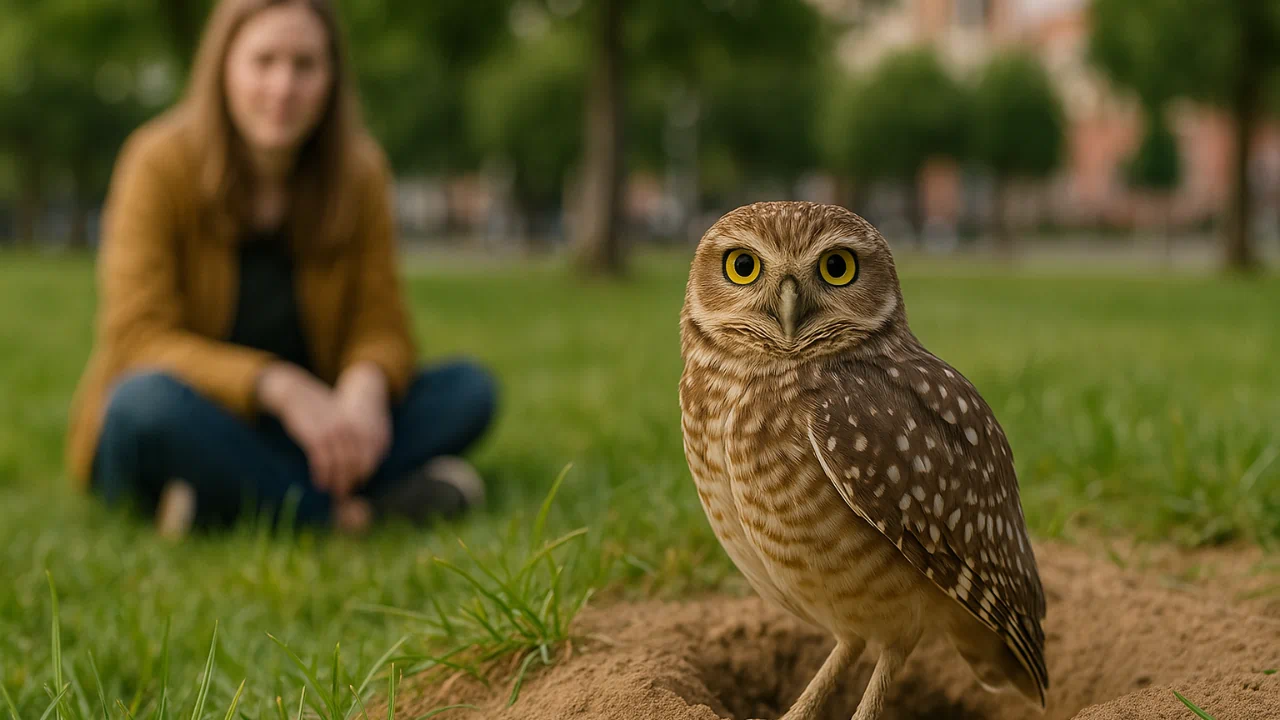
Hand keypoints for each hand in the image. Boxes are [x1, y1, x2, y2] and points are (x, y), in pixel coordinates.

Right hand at [256, 362, 363, 495]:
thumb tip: (356, 464)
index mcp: (359, 424)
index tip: (359, 483)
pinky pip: (322, 462)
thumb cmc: (320, 410)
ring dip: (337, 482)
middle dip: (351, 480)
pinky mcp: (316, 437)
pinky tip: (320, 483)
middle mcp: (349, 429)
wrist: (296, 393)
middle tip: (344, 493)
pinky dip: (322, 475)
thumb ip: (350, 437)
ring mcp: (333, 432)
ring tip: (333, 492)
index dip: (365, 472)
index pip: (369, 455)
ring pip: (340, 465)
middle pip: (355, 463)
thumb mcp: (340, 418)